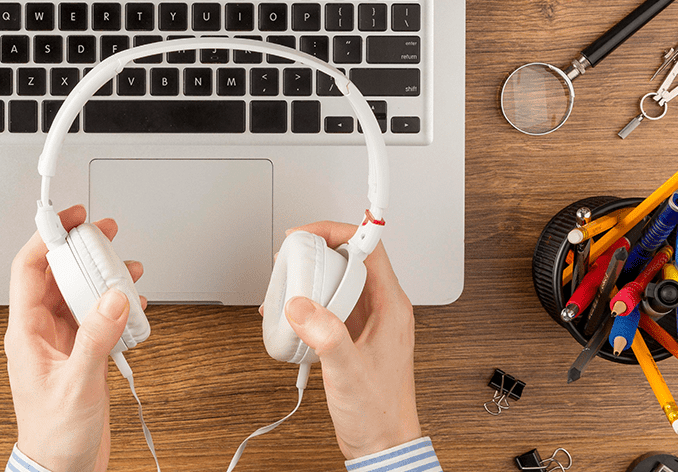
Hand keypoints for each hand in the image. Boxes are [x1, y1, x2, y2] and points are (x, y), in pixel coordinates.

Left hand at [5, 205, 146, 471]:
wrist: (62, 469)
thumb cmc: (55, 435)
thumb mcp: (77, 383)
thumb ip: (96, 338)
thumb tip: (113, 298)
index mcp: (26, 333)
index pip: (30, 269)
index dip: (47, 237)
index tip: (69, 218)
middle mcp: (42, 332)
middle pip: (58, 275)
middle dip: (82, 251)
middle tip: (105, 233)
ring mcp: (62, 342)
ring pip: (79, 294)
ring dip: (103, 279)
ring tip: (128, 269)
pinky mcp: (81, 354)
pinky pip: (97, 317)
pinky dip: (116, 307)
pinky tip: (132, 307)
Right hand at [278, 222, 419, 458]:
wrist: (382, 445)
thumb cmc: (378, 413)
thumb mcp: (348, 371)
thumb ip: (325, 335)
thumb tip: (301, 304)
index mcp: (391, 308)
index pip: (369, 249)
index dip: (338, 232)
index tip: (310, 234)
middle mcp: (383, 310)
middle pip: (350, 261)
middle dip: (317, 254)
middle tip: (291, 258)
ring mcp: (369, 324)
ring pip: (339, 283)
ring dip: (311, 280)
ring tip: (286, 286)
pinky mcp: (355, 337)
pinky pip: (331, 307)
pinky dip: (309, 305)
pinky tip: (291, 318)